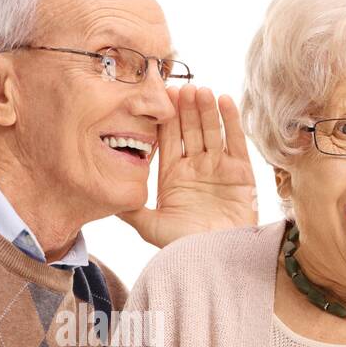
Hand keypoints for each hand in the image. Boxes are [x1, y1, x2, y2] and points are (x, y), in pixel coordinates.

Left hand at [117, 84, 257, 248]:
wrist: (216, 259)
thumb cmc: (183, 246)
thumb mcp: (150, 226)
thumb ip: (130, 208)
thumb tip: (104, 196)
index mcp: (173, 176)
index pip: (168, 140)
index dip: (164, 119)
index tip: (160, 97)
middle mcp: (196, 168)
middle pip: (190, 130)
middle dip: (185, 109)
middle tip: (181, 87)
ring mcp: (219, 168)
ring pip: (211, 131)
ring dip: (206, 109)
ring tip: (200, 90)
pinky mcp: (241, 172)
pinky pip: (236, 141)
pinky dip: (231, 121)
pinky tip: (224, 100)